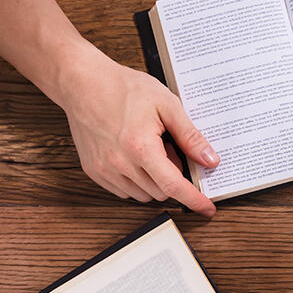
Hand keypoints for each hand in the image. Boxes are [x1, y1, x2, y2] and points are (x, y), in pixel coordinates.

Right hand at [46, 58, 216, 215]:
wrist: (83, 82)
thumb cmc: (123, 88)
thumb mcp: (167, 105)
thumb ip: (190, 136)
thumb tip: (210, 160)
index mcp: (140, 147)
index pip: (173, 186)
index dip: (194, 200)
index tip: (207, 209)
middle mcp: (119, 163)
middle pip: (161, 192)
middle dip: (173, 177)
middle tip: (169, 148)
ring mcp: (103, 169)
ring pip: (142, 194)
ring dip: (154, 180)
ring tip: (149, 149)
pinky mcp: (92, 170)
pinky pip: (123, 190)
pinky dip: (135, 180)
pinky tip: (134, 156)